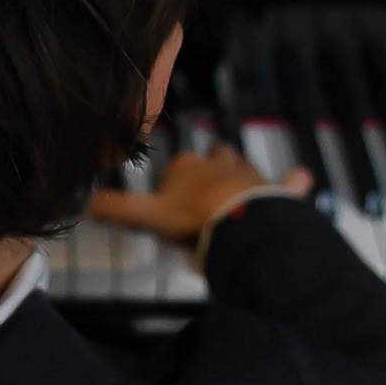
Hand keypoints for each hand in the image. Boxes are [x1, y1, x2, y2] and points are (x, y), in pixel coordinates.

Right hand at [88, 147, 313, 247]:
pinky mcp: (278, 190)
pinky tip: (301, 178)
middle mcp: (219, 162)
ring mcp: (251, 174)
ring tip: (236, 196)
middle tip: (202, 201)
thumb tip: (84, 205)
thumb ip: (116, 208)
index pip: (177, 167)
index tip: (170, 209)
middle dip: (209, 173)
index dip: (173, 186)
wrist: (238, 224)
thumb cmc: (191, 218)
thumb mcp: (146, 215)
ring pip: (244, 166)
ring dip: (241, 176)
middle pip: (212, 160)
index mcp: (188, 166)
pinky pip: (291, 181)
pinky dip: (294, 181)